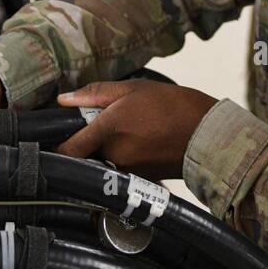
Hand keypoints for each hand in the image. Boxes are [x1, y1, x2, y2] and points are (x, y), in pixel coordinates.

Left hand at [55, 80, 217, 179]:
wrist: (209, 136)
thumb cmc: (174, 106)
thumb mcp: (134, 89)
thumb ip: (96, 94)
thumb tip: (64, 100)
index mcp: (108, 130)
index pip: (68, 149)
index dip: (58, 145)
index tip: (58, 137)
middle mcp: (114, 155)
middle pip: (85, 154)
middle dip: (87, 142)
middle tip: (100, 124)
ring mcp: (127, 170)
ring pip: (103, 161)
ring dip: (106, 148)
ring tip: (128, 130)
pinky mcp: (139, 179)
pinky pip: (120, 167)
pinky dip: (124, 156)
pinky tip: (141, 140)